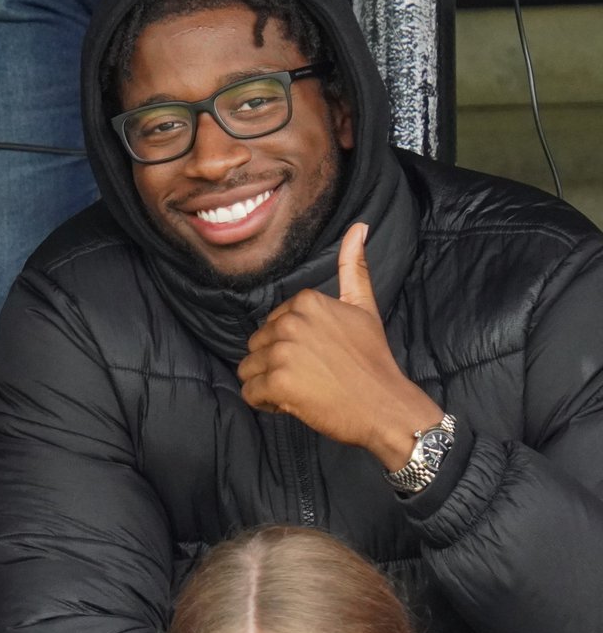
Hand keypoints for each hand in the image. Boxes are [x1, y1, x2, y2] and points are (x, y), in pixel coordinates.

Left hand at [237, 222, 441, 468]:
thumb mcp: (364, 307)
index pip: (271, 326)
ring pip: (248, 369)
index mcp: (306, 301)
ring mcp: (283, 351)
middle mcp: (291, 322)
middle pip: (256, 346)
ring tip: (302, 390)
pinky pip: (249, 393)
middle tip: (311, 376)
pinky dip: (266, 403)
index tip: (318, 357)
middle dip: (275, 365)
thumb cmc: (372, 360)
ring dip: (268, 385)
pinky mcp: (277, 382)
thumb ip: (353, 268)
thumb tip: (358, 227)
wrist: (385, 406)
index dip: (289, 347)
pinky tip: (294, 403)